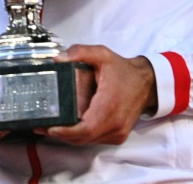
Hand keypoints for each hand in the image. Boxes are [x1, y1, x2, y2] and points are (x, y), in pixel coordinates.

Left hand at [42, 44, 156, 145]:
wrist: (147, 82)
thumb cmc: (124, 71)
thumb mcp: (103, 55)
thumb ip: (80, 52)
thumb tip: (59, 59)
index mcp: (110, 104)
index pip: (86, 127)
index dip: (66, 132)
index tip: (51, 128)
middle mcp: (116, 122)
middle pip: (83, 137)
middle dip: (62, 134)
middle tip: (45, 126)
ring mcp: (118, 131)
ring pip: (88, 141)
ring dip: (71, 136)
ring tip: (54, 127)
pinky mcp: (119, 136)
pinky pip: (96, 140)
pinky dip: (83, 136)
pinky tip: (73, 128)